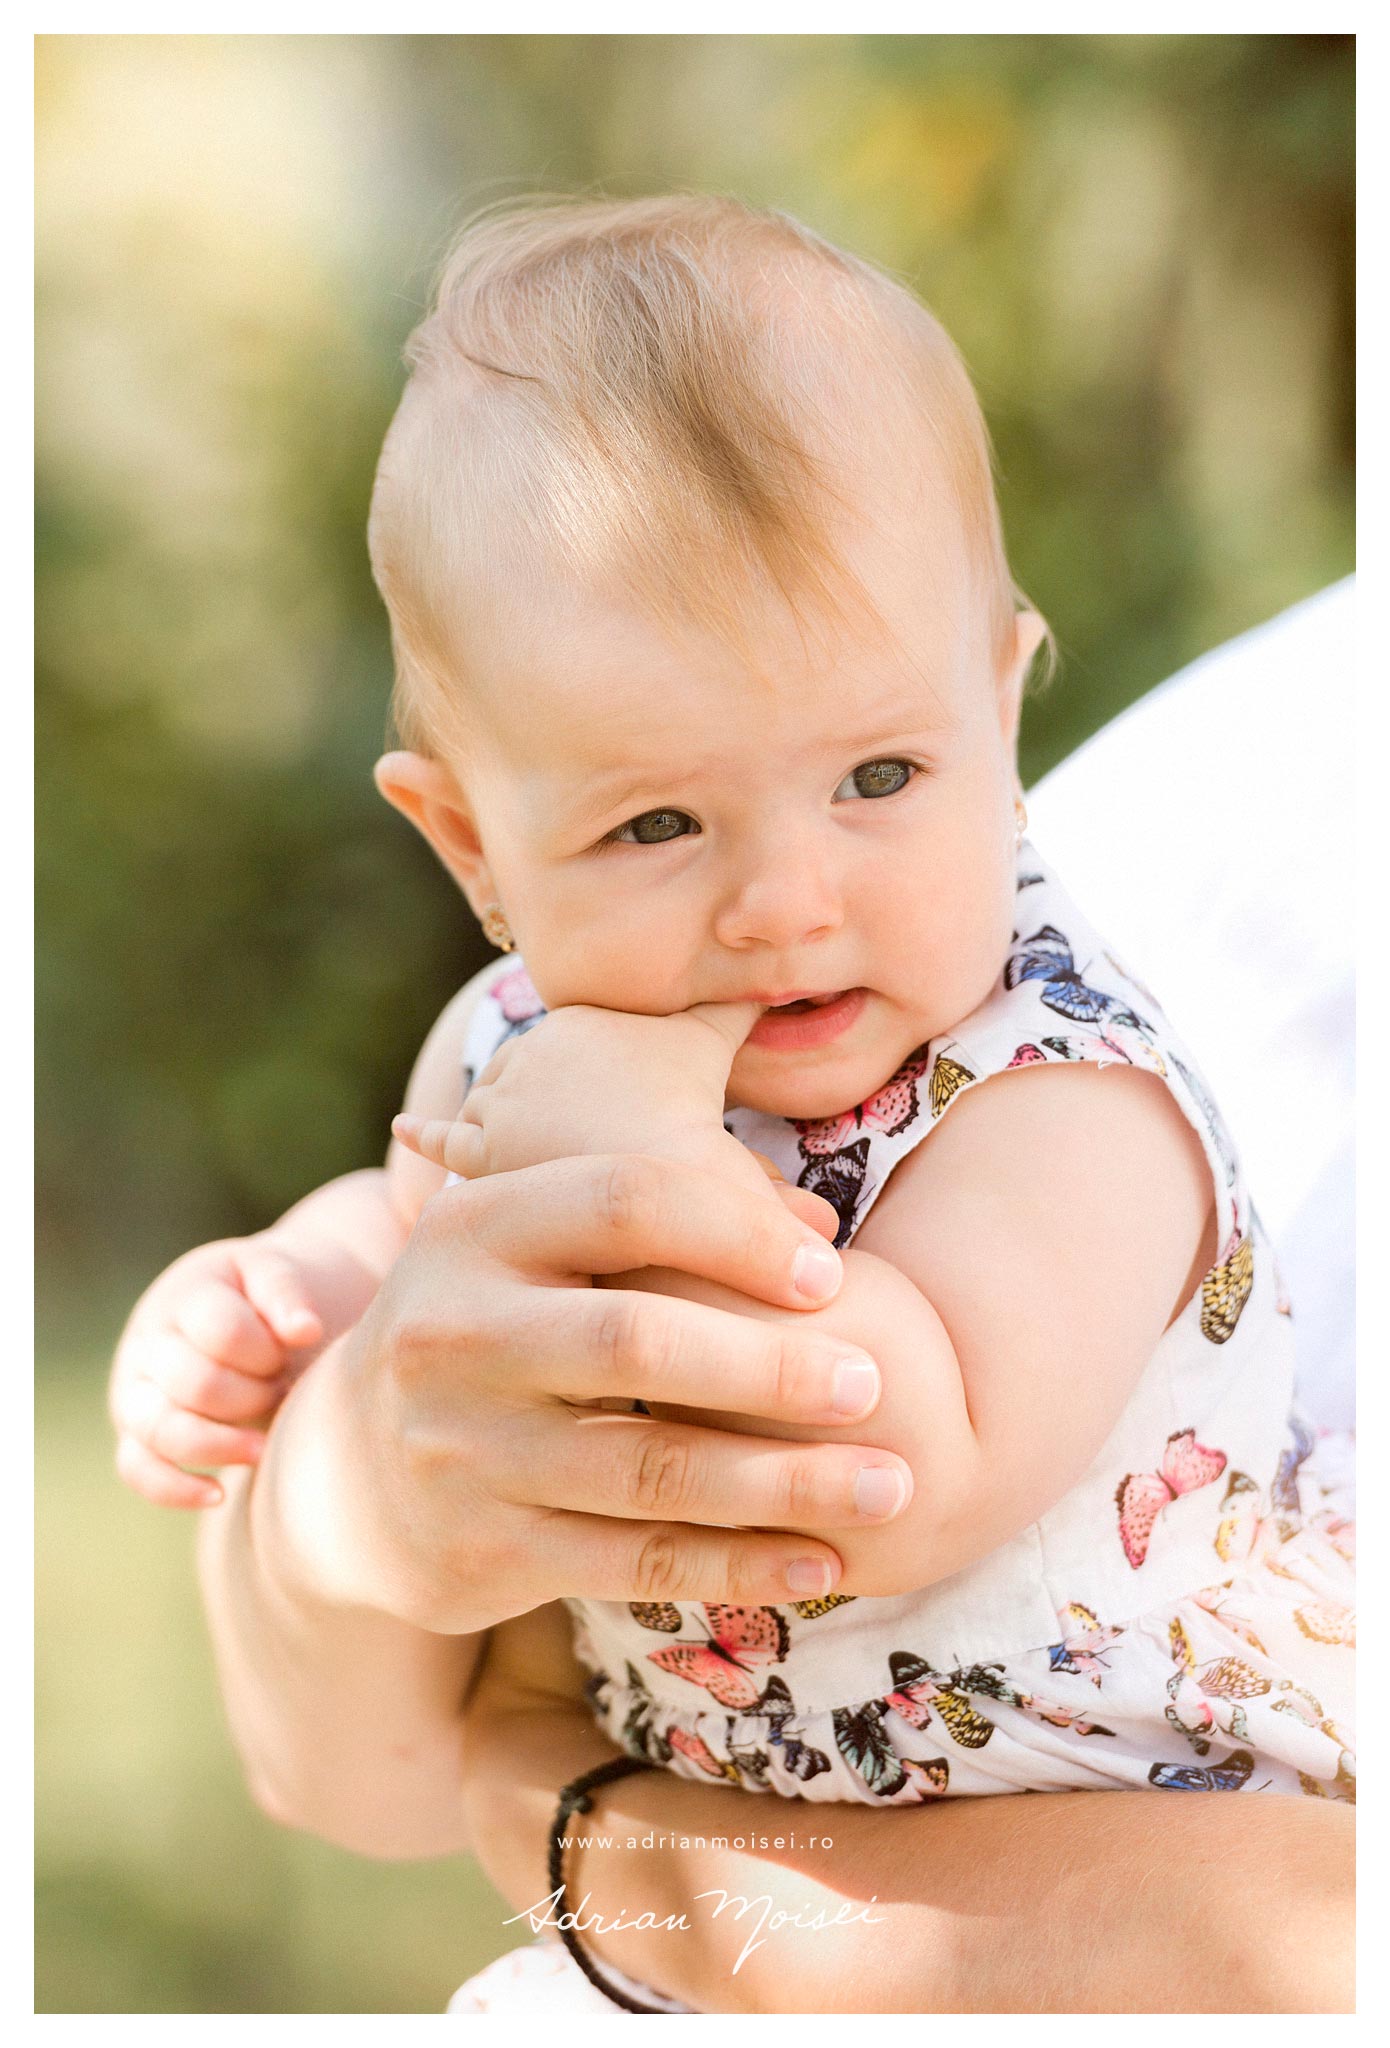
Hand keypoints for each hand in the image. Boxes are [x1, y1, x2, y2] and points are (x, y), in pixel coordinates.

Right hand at [110, 1236, 323, 1507]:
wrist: (230, 1314)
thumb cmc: (257, 1299)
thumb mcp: (273, 1276)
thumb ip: (286, 1295)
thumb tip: (306, 1331)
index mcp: (187, 1295)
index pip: (224, 1331)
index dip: (267, 1352)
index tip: (293, 1351)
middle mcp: (150, 1343)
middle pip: (198, 1384)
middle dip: (253, 1396)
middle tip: (282, 1389)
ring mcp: (135, 1391)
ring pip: (161, 1430)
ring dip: (222, 1444)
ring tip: (264, 1447)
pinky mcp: (135, 1434)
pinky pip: (137, 1469)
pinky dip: (174, 1489)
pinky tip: (219, 1495)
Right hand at [258, 1152, 899, 1636]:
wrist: (358, 1470)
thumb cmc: (502, 1313)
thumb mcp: (523, 1221)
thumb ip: (636, 1158)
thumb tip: (787, 1054)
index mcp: (475, 1225)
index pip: (621, 1200)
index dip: (738, 1230)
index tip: (835, 1275)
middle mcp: (453, 1331)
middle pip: (633, 1342)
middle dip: (771, 1367)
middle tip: (875, 1384)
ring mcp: (461, 1448)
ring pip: (646, 1471)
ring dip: (783, 1482)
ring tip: (890, 1483)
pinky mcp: (481, 1548)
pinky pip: (633, 1562)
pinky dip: (737, 1566)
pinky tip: (820, 1560)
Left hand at [392, 1000, 765, 1191]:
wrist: (656, 1178)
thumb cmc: (690, 1112)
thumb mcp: (715, 1041)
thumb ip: (741, 1003)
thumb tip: (778, 965)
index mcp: (578, 1020)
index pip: (572, 1035)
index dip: (585, 1059)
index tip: (593, 1076)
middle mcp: (529, 1050)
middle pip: (527, 1065)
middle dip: (535, 1084)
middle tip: (552, 1109)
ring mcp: (502, 1102)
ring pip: (489, 1099)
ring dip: (490, 1109)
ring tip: (491, 1120)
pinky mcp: (484, 1154)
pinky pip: (447, 1141)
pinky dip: (426, 1134)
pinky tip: (405, 1126)